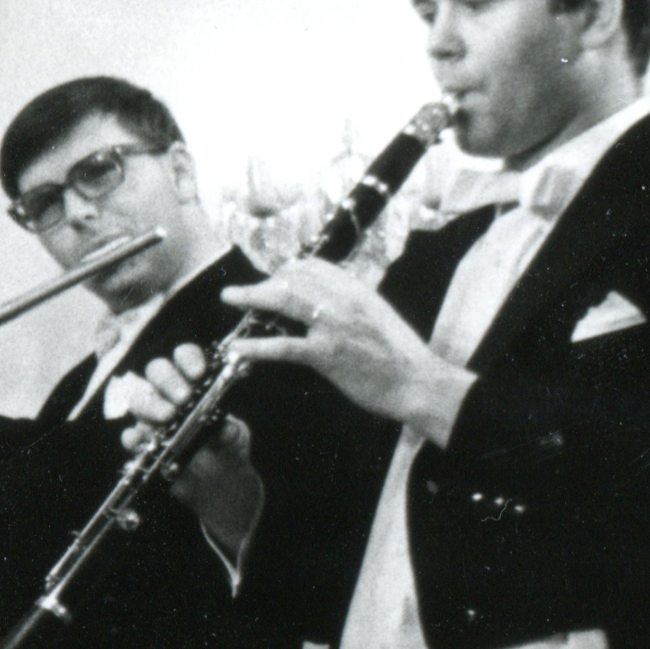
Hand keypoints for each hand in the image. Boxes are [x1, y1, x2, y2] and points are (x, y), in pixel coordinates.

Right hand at [107, 345, 262, 558]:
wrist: (217, 480)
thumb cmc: (226, 446)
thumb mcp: (235, 437)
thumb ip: (228, 431)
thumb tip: (222, 427)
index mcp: (194, 380)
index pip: (184, 356)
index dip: (188, 358)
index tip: (199, 373)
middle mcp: (170, 393)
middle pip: (157, 371)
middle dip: (167, 380)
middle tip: (183, 398)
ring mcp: (153, 416)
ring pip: (140, 399)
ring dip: (151, 405)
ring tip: (167, 418)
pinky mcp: (143, 442)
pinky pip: (130, 436)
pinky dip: (133, 437)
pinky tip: (142, 440)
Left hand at [220, 258, 472, 443]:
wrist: (419, 382)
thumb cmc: (400, 355)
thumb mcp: (377, 317)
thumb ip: (352, 305)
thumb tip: (329, 300)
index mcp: (357, 290)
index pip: (314, 266)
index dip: (287, 270)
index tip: (272, 277)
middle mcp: (344, 300)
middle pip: (293, 278)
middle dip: (264, 282)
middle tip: (243, 292)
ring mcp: (334, 326)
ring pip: (284, 301)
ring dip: (252, 296)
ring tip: (230, 297)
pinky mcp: (328, 355)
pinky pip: (284, 346)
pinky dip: (257, 346)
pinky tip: (238, 348)